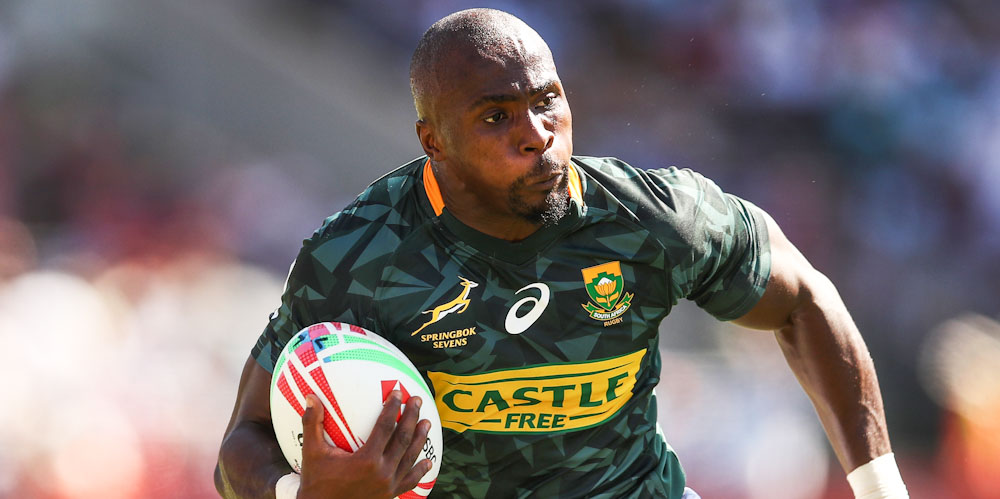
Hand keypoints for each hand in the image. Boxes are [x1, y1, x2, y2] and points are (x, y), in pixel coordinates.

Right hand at [296, 392, 432, 498]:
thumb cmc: (316, 484)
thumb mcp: (312, 453)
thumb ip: (312, 424)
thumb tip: (311, 398)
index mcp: (366, 460)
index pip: (385, 427)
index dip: (393, 408)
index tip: (399, 393)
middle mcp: (382, 472)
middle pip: (403, 439)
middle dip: (412, 417)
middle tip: (418, 401)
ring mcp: (388, 485)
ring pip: (410, 458)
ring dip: (420, 439)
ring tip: (426, 423)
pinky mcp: (390, 495)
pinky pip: (409, 481)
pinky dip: (419, 470)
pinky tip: (427, 462)